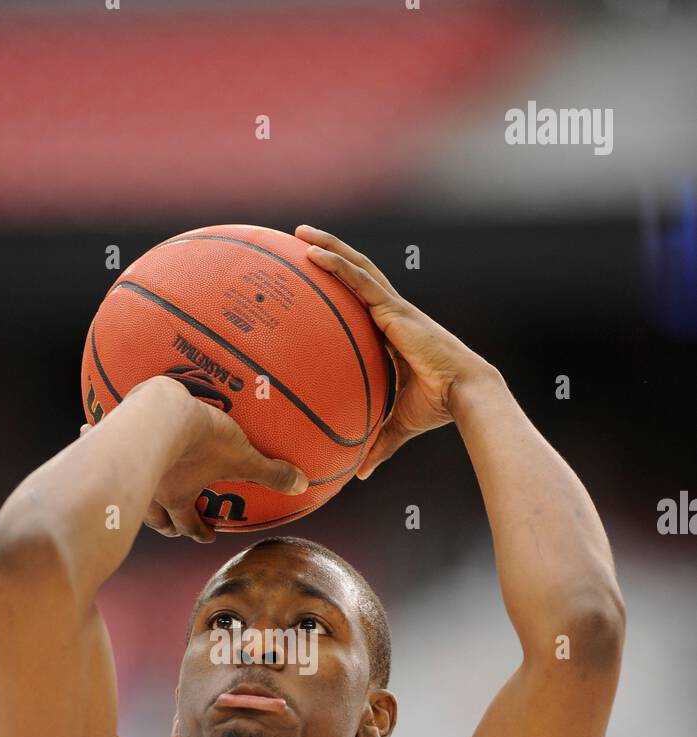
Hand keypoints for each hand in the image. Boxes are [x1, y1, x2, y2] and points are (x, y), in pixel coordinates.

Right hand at [80, 377, 307, 542]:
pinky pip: (96, 440)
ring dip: (133, 491)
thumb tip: (303, 486)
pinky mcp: (107, 440)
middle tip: (177, 523)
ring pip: (126, 489)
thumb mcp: (242, 456)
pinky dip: (93, 438)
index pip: (188, 525)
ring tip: (137, 483)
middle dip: (167, 524)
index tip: (207, 535)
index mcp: (178, 497)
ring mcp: (125, 470)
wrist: (158, 413)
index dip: (199, 533)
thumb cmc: (201, 439)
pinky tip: (87, 428)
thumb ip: (270, 472)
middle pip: (156, 519)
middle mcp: (150, 491)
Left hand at [295, 225, 496, 477]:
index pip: (362, 303)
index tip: (317, 277)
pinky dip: (336, 264)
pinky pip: (359, 281)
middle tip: (300, 240)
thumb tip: (359, 474)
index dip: (342, 286)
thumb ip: (378, 444)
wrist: (465, 395)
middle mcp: (392, 314)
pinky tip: (312, 253)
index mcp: (392, 334)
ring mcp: (394, 308)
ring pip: (357, 268)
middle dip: (331, 254)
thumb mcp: (399, 425)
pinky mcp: (395, 309)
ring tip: (300, 232)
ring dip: (328, 247)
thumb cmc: (439, 408)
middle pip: (357, 275)